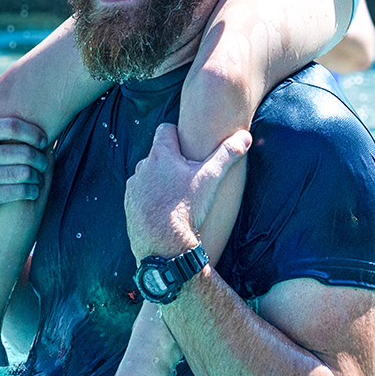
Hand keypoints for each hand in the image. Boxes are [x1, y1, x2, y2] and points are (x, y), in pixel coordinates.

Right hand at [0, 117, 49, 258]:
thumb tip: (30, 114)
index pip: (11, 126)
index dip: (33, 132)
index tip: (44, 141)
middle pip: (23, 151)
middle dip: (40, 158)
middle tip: (44, 164)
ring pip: (24, 172)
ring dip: (38, 177)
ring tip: (39, 178)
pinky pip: (19, 192)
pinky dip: (32, 191)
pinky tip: (33, 191)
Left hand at [125, 123, 251, 261]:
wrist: (165, 245)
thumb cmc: (186, 208)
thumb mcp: (211, 178)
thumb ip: (227, 154)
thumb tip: (245, 136)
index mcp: (160, 155)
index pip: (165, 130)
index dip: (178, 135)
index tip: (188, 146)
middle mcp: (142, 167)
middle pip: (158, 154)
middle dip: (171, 160)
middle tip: (188, 174)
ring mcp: (134, 187)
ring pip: (148, 175)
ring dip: (159, 180)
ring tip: (176, 194)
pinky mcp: (129, 204)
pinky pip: (140, 194)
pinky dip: (150, 198)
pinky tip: (164, 209)